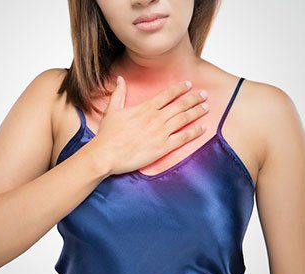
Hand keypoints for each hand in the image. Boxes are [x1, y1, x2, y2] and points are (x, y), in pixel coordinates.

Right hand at [92, 76, 208, 175]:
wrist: (106, 154)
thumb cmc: (107, 134)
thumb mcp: (111, 110)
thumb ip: (119, 94)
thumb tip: (120, 78)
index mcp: (145, 108)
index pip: (167, 95)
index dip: (179, 88)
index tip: (188, 84)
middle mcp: (156, 118)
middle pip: (179, 105)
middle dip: (193, 98)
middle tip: (204, 94)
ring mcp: (160, 133)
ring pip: (184, 119)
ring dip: (197, 112)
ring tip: (206, 107)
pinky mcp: (162, 148)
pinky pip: (183, 138)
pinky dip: (194, 132)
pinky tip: (203, 128)